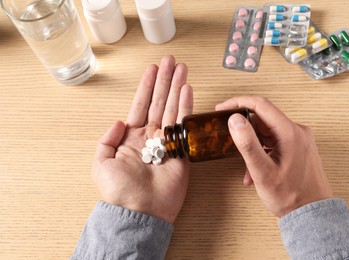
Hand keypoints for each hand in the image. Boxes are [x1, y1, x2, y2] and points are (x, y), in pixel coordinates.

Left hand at [92, 55, 192, 223]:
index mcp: (132, 138)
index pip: (140, 105)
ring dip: (177, 87)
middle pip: (159, 101)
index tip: (152, 68)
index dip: (146, 86)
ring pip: (172, 108)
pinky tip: (187, 90)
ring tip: (181, 69)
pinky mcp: (182, 151)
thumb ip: (106, 140)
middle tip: (171, 61)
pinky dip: (186, 106)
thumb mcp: (100, 164)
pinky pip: (183, 124)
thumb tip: (119, 122)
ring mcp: (167, 142)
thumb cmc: (118, 192)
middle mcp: (151, 136)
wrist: (138, 211)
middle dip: (165, 80)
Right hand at [216, 96, 332, 216]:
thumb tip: (235, 120)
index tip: (222, 108)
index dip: (238, 103)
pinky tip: (256, 171)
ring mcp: (299, 139)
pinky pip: (274, 142)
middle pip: (263, 119)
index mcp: (290, 133)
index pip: (260, 105)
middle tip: (229, 138)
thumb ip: (248, 144)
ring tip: (246, 167)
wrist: (312, 214)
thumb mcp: (263, 172)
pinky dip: (262, 152)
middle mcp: (297, 131)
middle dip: (244, 129)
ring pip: (267, 132)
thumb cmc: (291, 197)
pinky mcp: (298, 147)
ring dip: (253, 145)